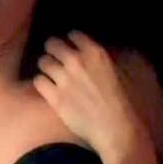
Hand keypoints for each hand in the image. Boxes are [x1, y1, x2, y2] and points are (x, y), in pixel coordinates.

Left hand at [33, 31, 148, 156]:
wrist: (115, 128)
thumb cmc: (124, 102)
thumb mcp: (119, 71)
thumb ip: (103, 60)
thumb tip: (92, 56)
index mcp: (95, 52)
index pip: (74, 35)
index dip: (71, 40)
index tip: (71, 45)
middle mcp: (76, 61)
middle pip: (53, 44)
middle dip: (53, 50)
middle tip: (56, 57)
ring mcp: (63, 78)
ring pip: (43, 62)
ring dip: (46, 67)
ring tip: (51, 74)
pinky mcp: (54, 96)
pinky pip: (38, 81)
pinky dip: (42, 83)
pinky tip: (48, 89)